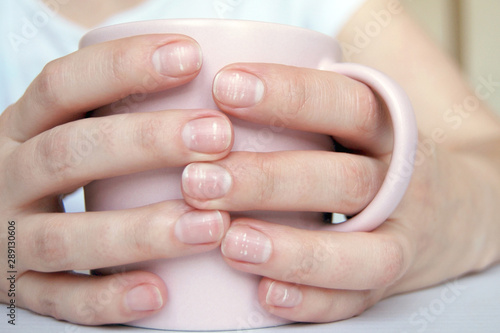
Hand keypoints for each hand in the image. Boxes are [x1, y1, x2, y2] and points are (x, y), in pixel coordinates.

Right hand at [0, 34, 232, 324]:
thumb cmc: (52, 166)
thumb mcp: (65, 129)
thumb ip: (113, 113)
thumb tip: (204, 82)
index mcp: (19, 129)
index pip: (62, 85)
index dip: (124, 67)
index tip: (190, 57)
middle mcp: (6, 178)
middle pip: (68, 154)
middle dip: (146, 143)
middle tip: (217, 137)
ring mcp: (7, 238)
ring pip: (64, 237)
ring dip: (139, 231)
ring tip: (211, 225)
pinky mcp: (18, 288)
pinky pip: (59, 300)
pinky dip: (107, 299)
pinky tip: (159, 294)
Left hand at [181, 62, 499, 322]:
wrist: (452, 209)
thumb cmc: (376, 156)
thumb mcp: (360, 118)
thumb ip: (308, 104)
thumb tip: (213, 91)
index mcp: (389, 131)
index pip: (347, 103)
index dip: (289, 95)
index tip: (225, 88)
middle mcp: (399, 183)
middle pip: (342, 180)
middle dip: (269, 181)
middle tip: (200, 182)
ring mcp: (400, 237)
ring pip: (360, 251)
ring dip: (293, 249)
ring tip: (231, 242)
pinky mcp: (388, 284)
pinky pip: (357, 299)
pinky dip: (312, 301)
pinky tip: (265, 294)